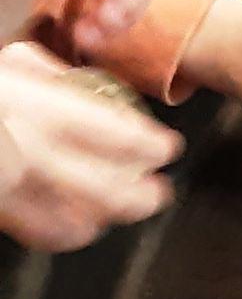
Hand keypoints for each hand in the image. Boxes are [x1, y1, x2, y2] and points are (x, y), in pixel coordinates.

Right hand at [0, 44, 180, 250]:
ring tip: (122, 215)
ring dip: (107, 218)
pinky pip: (39, 232)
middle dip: (143, 196)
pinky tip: (77, 230)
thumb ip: (38, 71)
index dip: (152, 145)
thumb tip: (71, 80)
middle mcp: (33, 154)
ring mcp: (11, 188)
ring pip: (77, 220)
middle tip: (160, 193)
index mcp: (39, 110)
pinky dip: (63, 233)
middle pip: (109, 189)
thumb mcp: (3, 66)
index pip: (118, 136)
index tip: (168, 147)